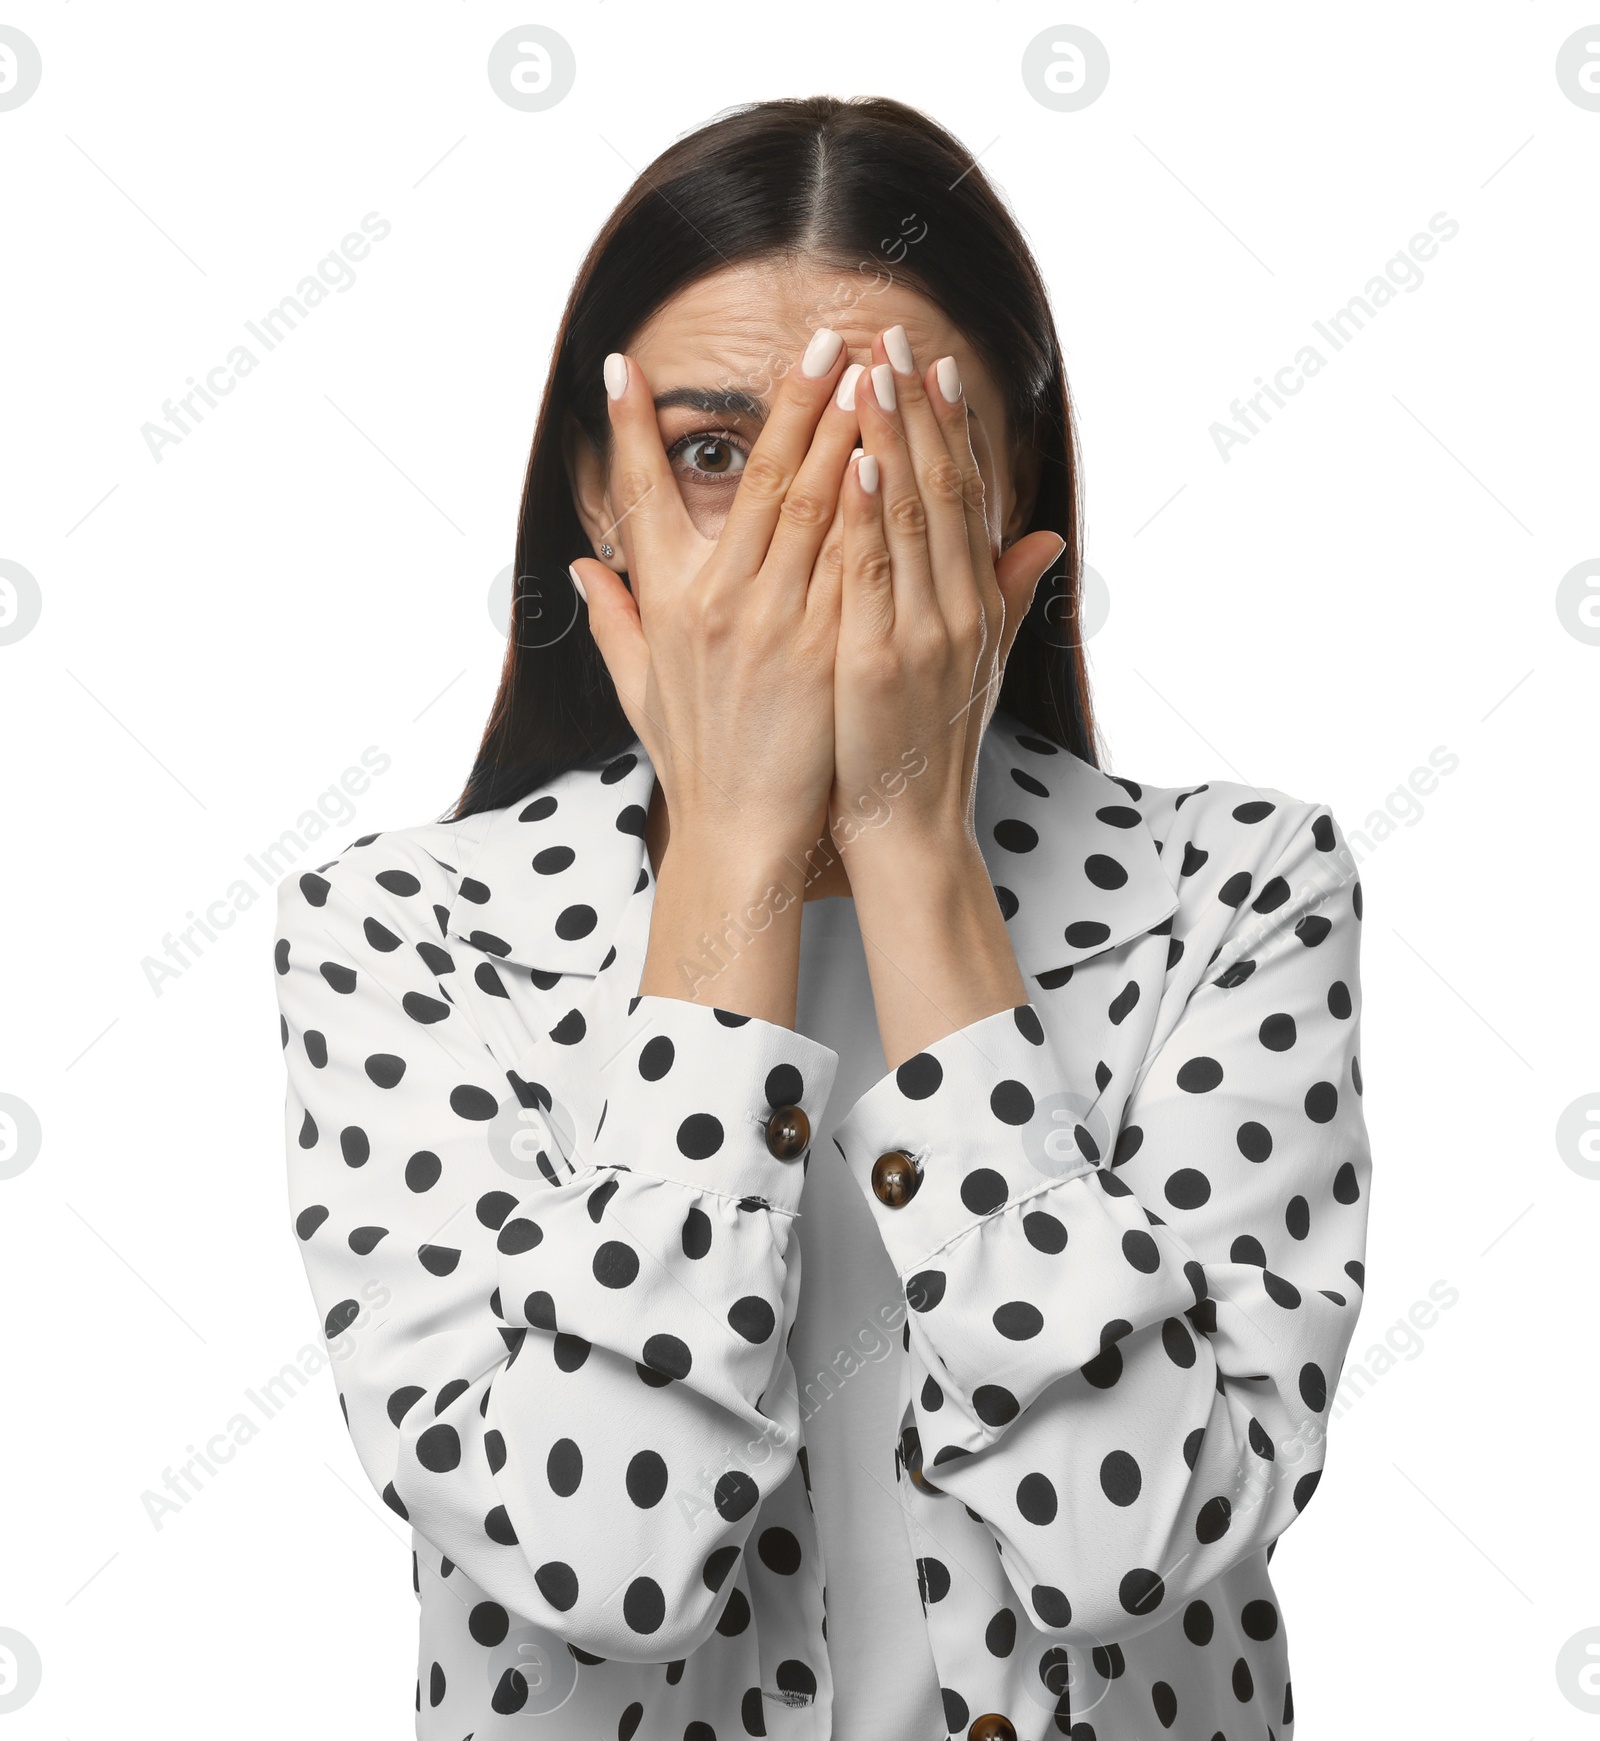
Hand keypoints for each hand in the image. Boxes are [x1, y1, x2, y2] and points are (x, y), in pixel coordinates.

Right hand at [571, 332, 859, 865]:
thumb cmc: (697, 758)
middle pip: (757, 480)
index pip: (640, 496)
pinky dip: (871, 500)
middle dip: (790, 399)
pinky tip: (891, 451)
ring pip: (813, 504)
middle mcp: (716, 601)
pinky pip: (853, 558)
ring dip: (842, 428)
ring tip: (869, 368)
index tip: (626, 364)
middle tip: (823, 333)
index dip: (630, 428)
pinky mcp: (823, 647)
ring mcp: (773, 622)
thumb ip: (613, 620)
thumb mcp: (640, 689)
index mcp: (666, 602)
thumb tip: (580, 567)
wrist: (742, 832)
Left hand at [827, 327, 1064, 862]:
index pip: (965, 496)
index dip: (951, 426)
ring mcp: (925, 632)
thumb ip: (1006, 596)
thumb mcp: (978, 665)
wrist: (909, 826)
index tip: (933, 363)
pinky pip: (875, 572)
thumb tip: (1042, 540)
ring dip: (891, 437)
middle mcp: (961, 608)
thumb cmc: (928, 744)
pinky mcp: (883, 660)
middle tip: (893, 336)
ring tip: (869, 370)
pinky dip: (868, 513)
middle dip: (916, 408)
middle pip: (942, 488)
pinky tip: (855, 459)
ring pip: (911, 516)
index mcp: (977, 603)